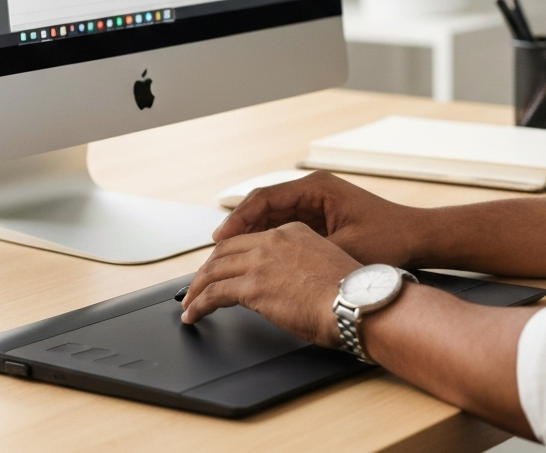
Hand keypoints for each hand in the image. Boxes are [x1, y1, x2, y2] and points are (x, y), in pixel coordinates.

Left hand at [180, 220, 361, 344]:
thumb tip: (297, 286)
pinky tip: (194, 314)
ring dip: (198, 287)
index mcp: (294, 231)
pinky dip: (199, 303)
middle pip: (227, 249)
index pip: (252, 239)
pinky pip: (214, 293)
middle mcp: (274, 240)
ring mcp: (261, 261)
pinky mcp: (253, 286)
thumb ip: (304, 267)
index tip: (224, 266)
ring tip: (189, 302)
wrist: (356, 301)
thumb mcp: (326, 264)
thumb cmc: (352, 293)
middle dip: (208, 267)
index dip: (232, 253)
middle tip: (199, 283)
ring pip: (215, 269)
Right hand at [214, 170, 427, 266]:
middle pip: (263, 206)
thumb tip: (274, 263)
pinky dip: (267, 240)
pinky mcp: (319, 219)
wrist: (418, 238)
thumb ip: (309, 251)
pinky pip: (284, 227)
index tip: (220, 237)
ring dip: (250, 235)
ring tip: (227, 256)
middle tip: (216, 250)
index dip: (239, 218)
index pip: (266, 198)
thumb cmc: (389, 238)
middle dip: (239, 227)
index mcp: (316, 188)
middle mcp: (312, 191)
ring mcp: (314, 204)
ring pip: (271, 217)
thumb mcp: (347, 247)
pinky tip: (254, 258)